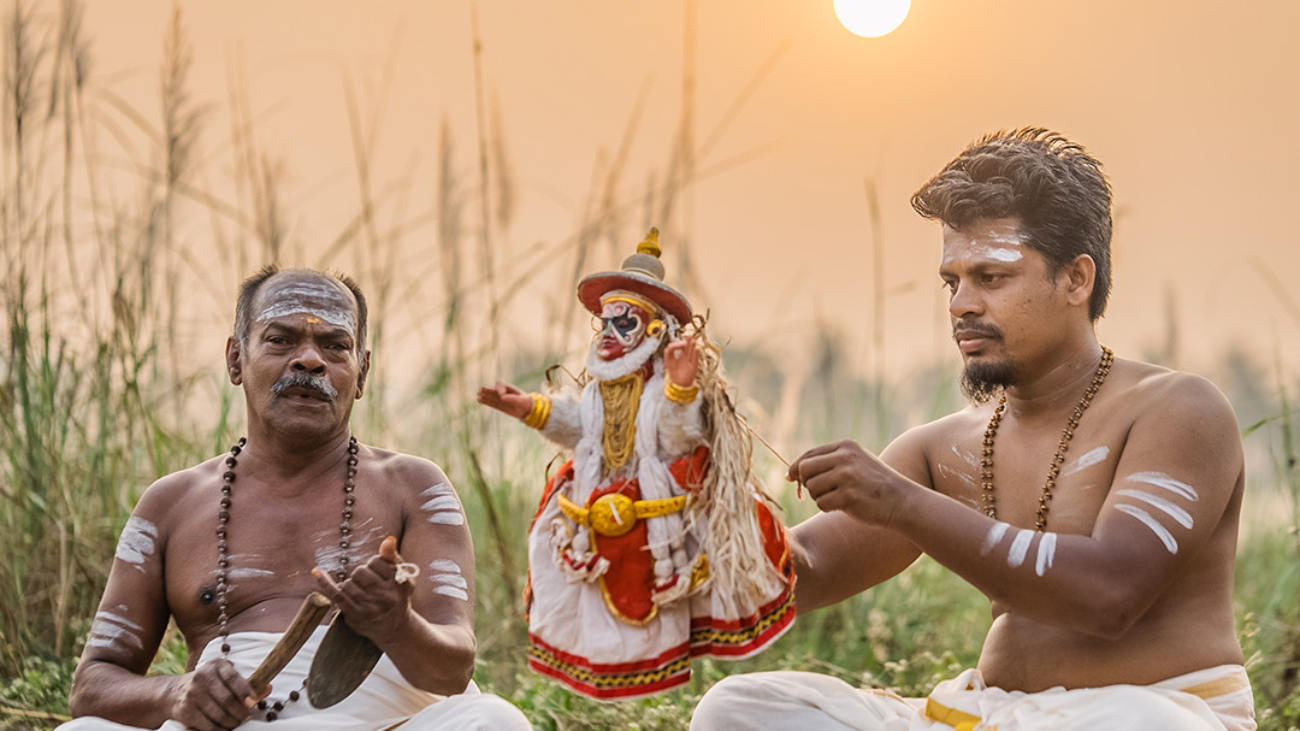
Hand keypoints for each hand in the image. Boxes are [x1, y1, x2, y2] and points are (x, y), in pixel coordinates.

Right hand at [169, 658, 261, 730]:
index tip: (253, 703)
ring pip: (218, 714)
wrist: (173, 693)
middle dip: (240, 712)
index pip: (233, 678)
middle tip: (246, 718)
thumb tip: (268, 688)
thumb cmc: (208, 685)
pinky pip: (207, 725)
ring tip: (236, 723)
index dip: (245, 692)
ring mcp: (192, 693)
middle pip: (227, 699)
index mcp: (216, 665)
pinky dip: (219, 730)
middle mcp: (202, 676)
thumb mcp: (224, 678)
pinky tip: (224, 728)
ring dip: (231, 723)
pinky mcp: (185, 709)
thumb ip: (246, 684)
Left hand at [313, 536, 411, 645]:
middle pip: (360, 571)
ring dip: (351, 584)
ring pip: (348, 583)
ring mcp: (369, 607)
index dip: (374, 564)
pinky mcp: (355, 615)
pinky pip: (336, 595)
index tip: (378, 573)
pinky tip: (317, 572)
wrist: (395, 629)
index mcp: (399, 584)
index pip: (377, 561)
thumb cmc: (397, 597)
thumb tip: (388, 539)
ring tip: (361, 593)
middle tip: (369, 584)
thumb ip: (392, 558)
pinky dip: (325, 583)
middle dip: (361, 574)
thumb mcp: (402, 577)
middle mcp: (385, 597)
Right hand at [476, 382, 533, 419]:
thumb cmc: (526, 403)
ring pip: (492, 397)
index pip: (501, 385)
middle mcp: (505, 393)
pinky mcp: (501, 406)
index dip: (498, 389)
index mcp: (509, 388)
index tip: (501, 395)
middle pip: (494, 391)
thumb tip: (501, 397)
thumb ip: (511, 398)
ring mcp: (502, 400)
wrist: (529, 410)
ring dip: (485, 396)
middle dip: (487, 390)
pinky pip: (492, 403)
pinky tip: (481, 400)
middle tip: (480, 390)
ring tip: (478, 395)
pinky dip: (487, 402)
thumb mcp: (520, 400)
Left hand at [664, 337, 697, 387]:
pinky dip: (695, 354)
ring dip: (692, 346)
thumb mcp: (668, 358)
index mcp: (680, 355)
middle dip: (688, 342)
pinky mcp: (694, 366)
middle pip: (688, 348)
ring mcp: (690, 361)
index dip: (680, 344)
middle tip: (690, 336)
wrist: (678, 383)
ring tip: (693, 340)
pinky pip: (695, 359)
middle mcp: (686, 357)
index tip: (680, 344)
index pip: (682, 347)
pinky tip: (696, 348)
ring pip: (691, 352)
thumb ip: (669, 350)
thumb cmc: (673, 371)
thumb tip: (673, 344)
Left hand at [786, 440, 911, 527]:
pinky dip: (828, 508)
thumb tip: (791, 473)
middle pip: (805, 469)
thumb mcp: (854, 463)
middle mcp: (845, 457)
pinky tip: (844, 506)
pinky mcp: (848, 495)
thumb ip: (827, 463)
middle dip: (808, 483)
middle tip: (821, 492)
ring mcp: (847, 476)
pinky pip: (821, 503)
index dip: (796, 467)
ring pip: (812, 488)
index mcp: (845, 446)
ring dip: (819, 497)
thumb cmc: (873, 484)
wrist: (901, 500)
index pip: (809, 454)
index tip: (790, 477)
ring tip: (838, 498)